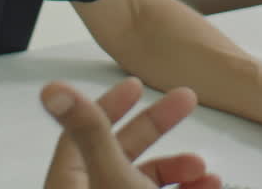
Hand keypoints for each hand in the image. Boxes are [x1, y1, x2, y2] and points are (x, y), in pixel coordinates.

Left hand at [41, 77, 221, 188]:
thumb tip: (51, 90)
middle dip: (157, 126)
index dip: (111, 104)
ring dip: (179, 167)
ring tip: (203, 168)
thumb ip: (90, 130)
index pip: (84, 131)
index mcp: (71, 182)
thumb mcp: (111, 173)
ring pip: (145, 180)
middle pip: (121, 151)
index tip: (136, 83)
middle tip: (187, 100)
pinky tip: (209, 186)